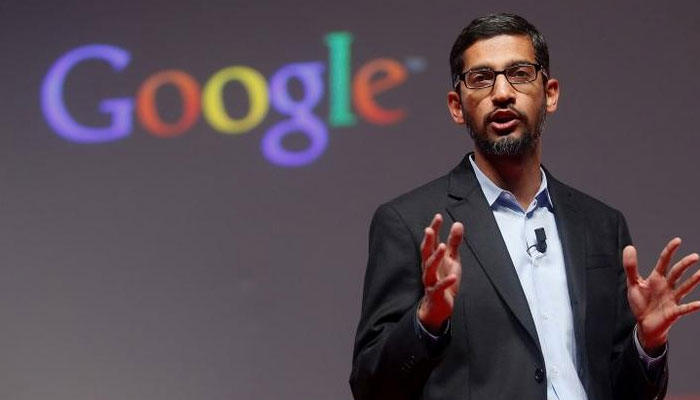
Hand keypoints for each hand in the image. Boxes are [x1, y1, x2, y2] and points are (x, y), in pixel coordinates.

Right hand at [417, 213, 463, 332]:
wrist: (439, 306)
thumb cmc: (445, 280)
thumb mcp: (453, 260)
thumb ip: (454, 242)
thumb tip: (458, 223)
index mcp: (433, 258)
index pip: (432, 241)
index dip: (434, 229)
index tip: (438, 216)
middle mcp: (428, 267)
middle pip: (426, 252)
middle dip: (428, 241)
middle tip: (430, 229)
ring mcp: (430, 280)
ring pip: (429, 267)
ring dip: (435, 257)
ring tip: (442, 247)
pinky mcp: (435, 293)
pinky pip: (439, 287)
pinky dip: (445, 281)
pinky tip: (453, 276)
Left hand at [623, 238, 699, 352]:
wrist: (644, 324)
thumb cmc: (641, 303)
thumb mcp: (633, 283)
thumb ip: (631, 267)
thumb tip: (629, 247)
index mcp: (657, 278)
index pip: (664, 262)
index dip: (670, 251)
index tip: (678, 240)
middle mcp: (667, 286)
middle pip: (677, 273)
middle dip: (685, 264)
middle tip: (695, 256)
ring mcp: (672, 299)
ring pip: (684, 288)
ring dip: (693, 281)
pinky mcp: (673, 312)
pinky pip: (684, 309)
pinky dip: (692, 306)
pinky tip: (699, 303)